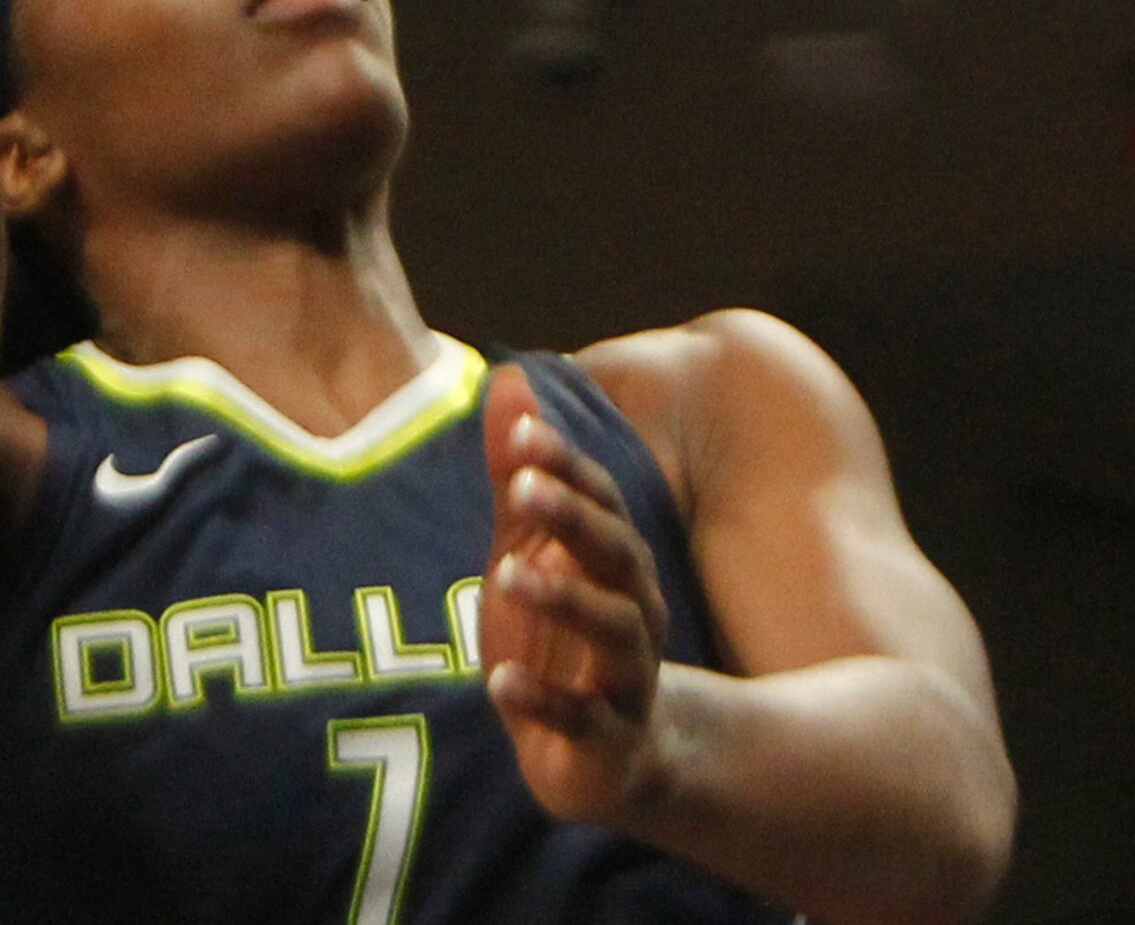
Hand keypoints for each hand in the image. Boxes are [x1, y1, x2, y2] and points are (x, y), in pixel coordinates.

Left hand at [480, 364, 670, 825]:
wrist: (614, 758)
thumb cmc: (562, 635)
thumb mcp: (531, 549)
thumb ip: (518, 472)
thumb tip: (507, 376)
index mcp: (616, 560)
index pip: (600, 500)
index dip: (564, 465)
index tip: (520, 435)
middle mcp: (635, 609)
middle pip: (616, 553)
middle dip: (573, 516)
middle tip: (521, 485)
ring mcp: (628, 678)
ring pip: (612, 631)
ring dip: (562, 600)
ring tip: (506, 575)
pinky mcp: (609, 741)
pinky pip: (582, 719)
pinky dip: (543, 701)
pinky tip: (499, 682)